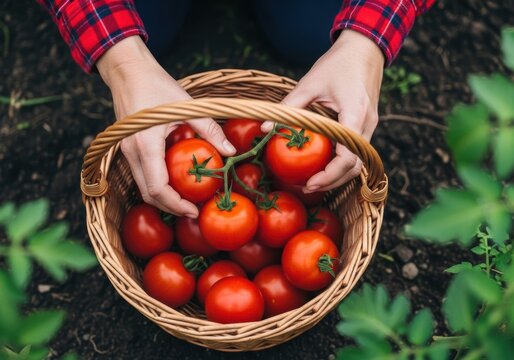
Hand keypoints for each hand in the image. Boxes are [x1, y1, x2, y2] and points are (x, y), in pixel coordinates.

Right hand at [97, 36, 235, 216]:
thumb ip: (209, 130)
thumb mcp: (187, 107)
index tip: (195, 210)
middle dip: (171, 207)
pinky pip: (141, 176)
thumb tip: (230, 151)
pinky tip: (176, 184)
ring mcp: (126, 152)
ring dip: (164, 199)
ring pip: (143, 188)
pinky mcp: (128, 149)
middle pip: (148, 194)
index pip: (158, 187)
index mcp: (145, 144)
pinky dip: (158, 186)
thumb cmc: (156, 85)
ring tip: (187, 201)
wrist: (127, 72)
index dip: (176, 204)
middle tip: (194, 210)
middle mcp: (131, 152)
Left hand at [263, 30, 383, 192]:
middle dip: (333, 181)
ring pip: (359, 162)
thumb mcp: (309, 83)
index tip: (310, 183)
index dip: (330, 175)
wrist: (364, 48)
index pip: (348, 156)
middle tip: (308, 187)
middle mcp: (367, 124)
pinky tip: (324, 166)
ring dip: (338, 175)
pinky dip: (342, 164)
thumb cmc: (337, 63)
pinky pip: (357, 151)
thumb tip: (263, 128)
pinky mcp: (367, 125)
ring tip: (314, 182)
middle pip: (356, 166)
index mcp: (355, 113)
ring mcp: (370, 125)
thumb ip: (288, 108)